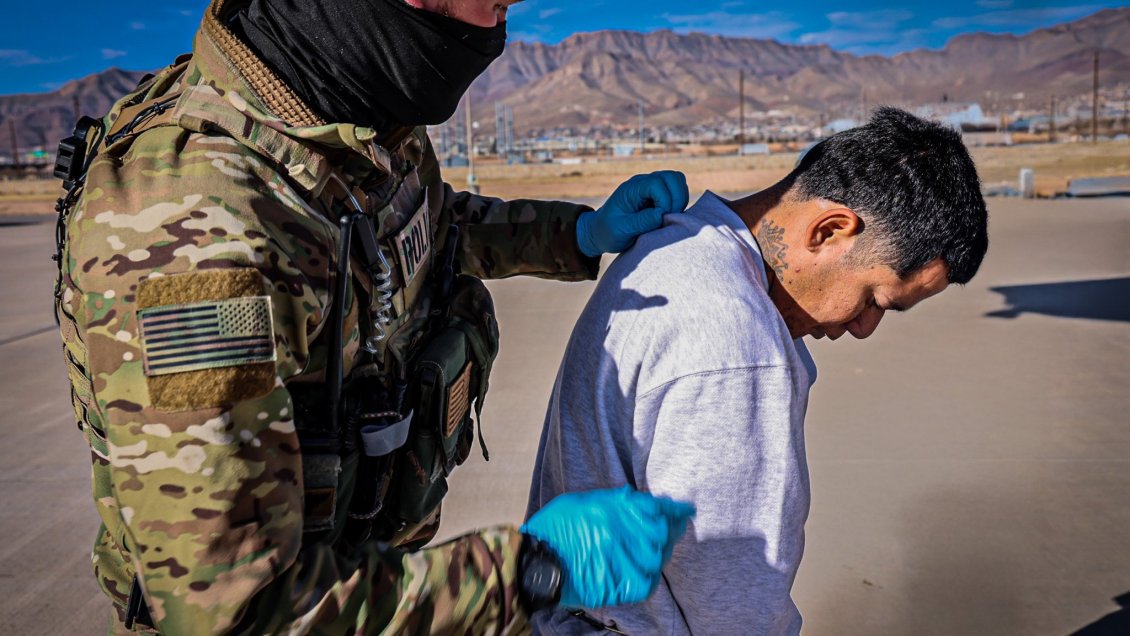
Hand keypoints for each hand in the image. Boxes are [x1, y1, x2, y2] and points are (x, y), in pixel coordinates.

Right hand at [520, 486, 695, 608]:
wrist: (538, 563)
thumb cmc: (555, 528)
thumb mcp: (583, 501)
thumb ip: (611, 500)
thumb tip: (633, 498)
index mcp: (615, 509)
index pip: (657, 508)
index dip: (675, 510)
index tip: (686, 510)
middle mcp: (625, 533)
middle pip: (662, 532)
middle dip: (672, 529)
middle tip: (675, 528)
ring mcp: (624, 560)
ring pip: (658, 556)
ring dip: (661, 551)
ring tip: (657, 549)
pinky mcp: (621, 585)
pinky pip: (648, 581)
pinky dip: (650, 575)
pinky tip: (644, 570)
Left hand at [576, 171, 689, 256]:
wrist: (601, 231)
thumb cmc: (608, 231)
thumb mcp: (621, 230)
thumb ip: (640, 222)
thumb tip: (661, 214)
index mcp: (631, 189)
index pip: (656, 183)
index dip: (665, 200)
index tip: (661, 218)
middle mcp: (643, 183)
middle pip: (672, 177)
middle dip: (677, 198)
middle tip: (669, 218)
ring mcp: (652, 188)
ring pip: (677, 181)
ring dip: (680, 199)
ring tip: (670, 218)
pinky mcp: (659, 195)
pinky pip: (678, 191)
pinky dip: (679, 202)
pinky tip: (670, 217)